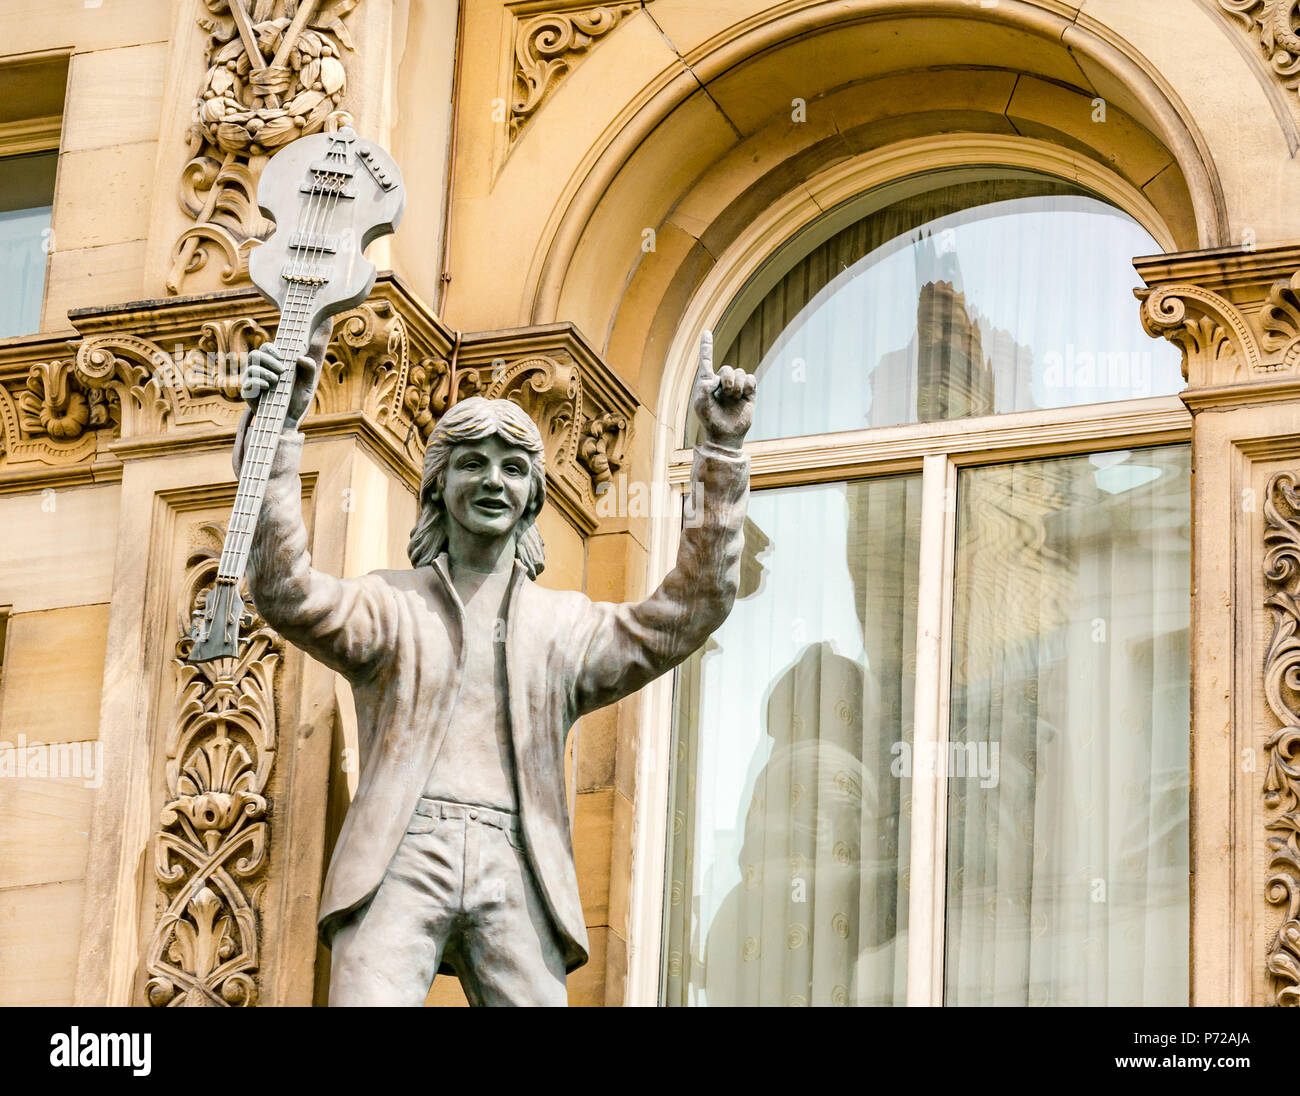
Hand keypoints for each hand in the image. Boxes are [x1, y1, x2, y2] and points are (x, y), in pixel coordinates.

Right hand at [242, 343, 318, 430]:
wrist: (290, 420)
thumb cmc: (297, 399)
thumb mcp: (308, 384)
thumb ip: (309, 369)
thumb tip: (301, 358)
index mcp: (271, 365)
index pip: (265, 348)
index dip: (272, 349)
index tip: (283, 358)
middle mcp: (259, 371)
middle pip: (254, 355)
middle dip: (268, 360)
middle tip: (282, 370)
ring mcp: (251, 382)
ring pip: (250, 368)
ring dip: (264, 372)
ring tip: (276, 381)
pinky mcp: (248, 395)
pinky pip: (247, 383)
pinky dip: (257, 382)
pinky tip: (267, 386)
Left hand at [692, 330, 755, 450]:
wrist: (725, 435)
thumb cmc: (710, 420)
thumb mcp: (700, 403)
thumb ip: (704, 385)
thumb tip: (719, 378)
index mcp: (707, 383)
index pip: (706, 361)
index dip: (706, 346)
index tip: (706, 332)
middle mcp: (722, 383)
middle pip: (728, 368)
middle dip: (727, 379)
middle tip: (726, 394)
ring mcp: (736, 388)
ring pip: (740, 373)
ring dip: (737, 385)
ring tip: (733, 398)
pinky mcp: (749, 394)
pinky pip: (751, 379)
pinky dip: (748, 386)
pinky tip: (744, 396)